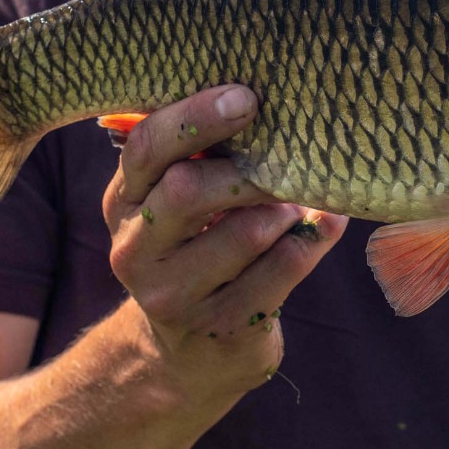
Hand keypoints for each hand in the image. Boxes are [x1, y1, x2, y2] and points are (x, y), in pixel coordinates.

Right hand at [102, 85, 347, 400]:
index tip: (246, 97)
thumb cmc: (199, 248)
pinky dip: (310, 242)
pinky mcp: (218, 328)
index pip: (147, 148)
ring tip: (295, 203)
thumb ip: (205, 156)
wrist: (191, 352)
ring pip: (243, 233)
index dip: (196, 117)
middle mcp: (136, 248)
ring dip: (283, 210)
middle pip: (187, 191)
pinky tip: (323, 228)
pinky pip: (280, 271)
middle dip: (248, 168)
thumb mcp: (182, 202)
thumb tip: (269, 96)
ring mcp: (173, 295)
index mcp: (125, 201)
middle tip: (289, 151)